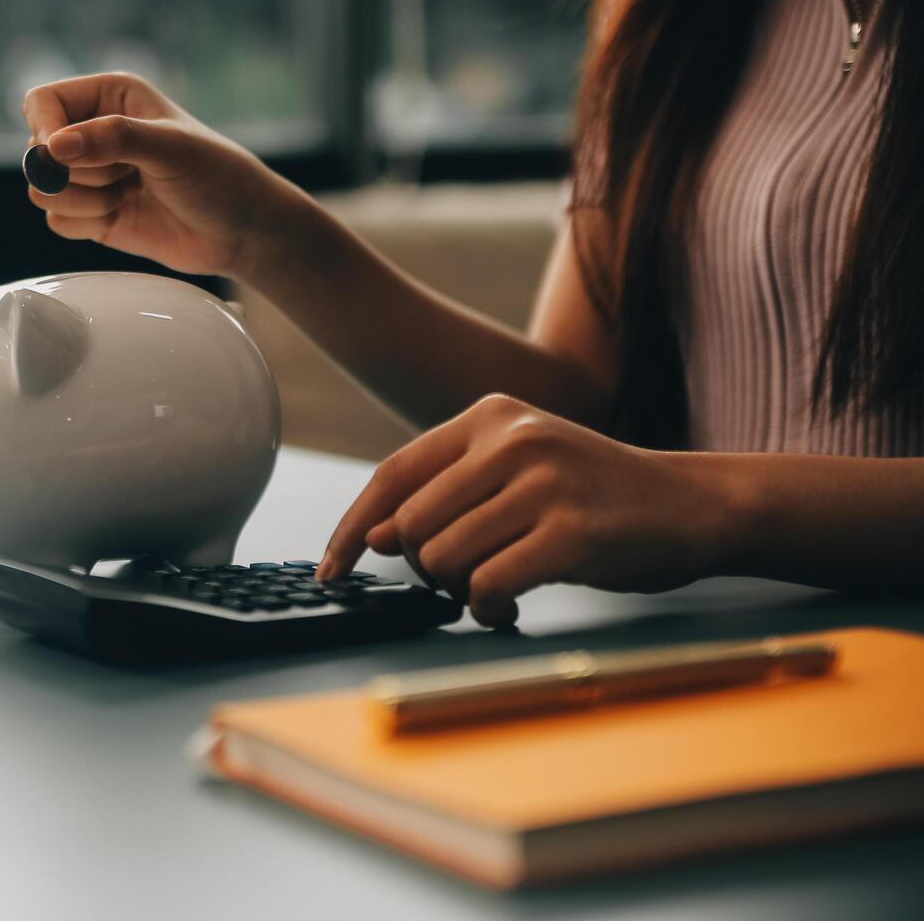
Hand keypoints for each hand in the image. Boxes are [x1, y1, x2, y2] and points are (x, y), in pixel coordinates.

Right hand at [21, 72, 312, 279]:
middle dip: (77, 172)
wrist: (240, 230)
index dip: (45, 130)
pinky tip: (123, 215)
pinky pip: (57, 220)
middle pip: (37, 152)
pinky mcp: (91, 214)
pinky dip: (86, 224)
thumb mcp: (170, 148)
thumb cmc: (217, 176)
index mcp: (109, 95)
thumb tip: (54, 147)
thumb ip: (113, 139)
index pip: (42, 102)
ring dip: (86, 200)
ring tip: (130, 193)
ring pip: (45, 190)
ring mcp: (91, 175)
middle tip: (125, 176)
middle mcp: (93, 131)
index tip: (61, 155)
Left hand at [317, 394, 736, 626]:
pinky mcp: (572, 532)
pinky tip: (505, 609)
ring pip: (444, 558)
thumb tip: (378, 537)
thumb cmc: (594, 495)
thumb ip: (448, 494)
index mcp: (490, 417)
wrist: (694, 504)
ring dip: (459, 593)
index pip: (393, 474)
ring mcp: (544, 482)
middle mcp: (512, 439)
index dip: (353, 527)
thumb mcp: (518, 471)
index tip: (331, 567)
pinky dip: (487, 610)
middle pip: (414, 526)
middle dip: (426, 570)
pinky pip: (489, 586)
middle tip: (463, 580)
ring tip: (492, 590)